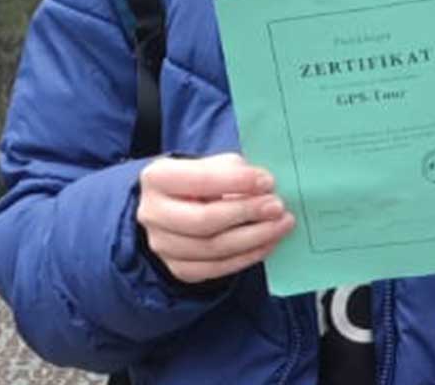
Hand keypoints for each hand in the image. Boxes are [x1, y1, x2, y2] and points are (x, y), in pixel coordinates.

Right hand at [137, 153, 294, 283]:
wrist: (178, 207)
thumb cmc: (202, 179)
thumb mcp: (214, 164)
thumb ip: (235, 172)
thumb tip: (265, 187)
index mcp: (158, 177)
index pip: (199, 180)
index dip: (236, 182)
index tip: (268, 182)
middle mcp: (152, 213)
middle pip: (203, 221)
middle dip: (246, 214)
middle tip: (278, 207)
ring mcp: (162, 245)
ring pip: (211, 249)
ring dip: (253, 238)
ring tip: (281, 225)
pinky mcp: (177, 268)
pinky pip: (215, 269)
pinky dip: (246, 257)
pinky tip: (268, 243)